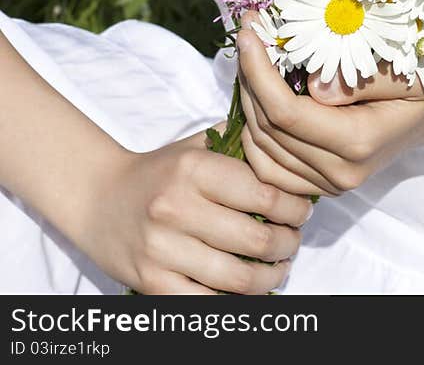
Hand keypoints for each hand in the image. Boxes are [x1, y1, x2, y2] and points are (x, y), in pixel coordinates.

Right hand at [77, 122, 313, 294]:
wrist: (97, 197)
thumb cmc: (157, 172)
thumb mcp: (194, 146)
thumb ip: (237, 144)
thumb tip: (288, 154)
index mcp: (194, 168)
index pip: (265, 195)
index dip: (294, 208)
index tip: (302, 212)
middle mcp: (177, 208)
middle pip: (257, 240)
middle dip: (288, 244)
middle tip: (293, 241)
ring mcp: (163, 249)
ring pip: (237, 278)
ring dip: (270, 277)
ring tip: (278, 268)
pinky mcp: (152, 282)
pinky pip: (208, 303)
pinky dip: (235, 301)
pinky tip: (247, 289)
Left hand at [236, 11, 423, 197]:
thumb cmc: (423, 81)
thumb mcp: (407, 68)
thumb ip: (363, 77)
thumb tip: (312, 85)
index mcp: (359, 142)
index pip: (286, 113)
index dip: (258, 73)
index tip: (249, 32)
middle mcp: (340, 172)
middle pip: (268, 130)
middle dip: (248, 78)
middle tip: (248, 33)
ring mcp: (328, 184)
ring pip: (261, 150)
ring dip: (247, 102)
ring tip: (251, 59)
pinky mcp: (318, 185)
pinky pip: (268, 167)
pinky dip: (253, 133)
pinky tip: (257, 97)